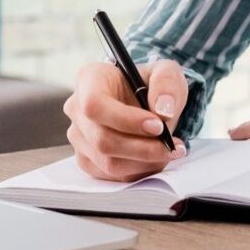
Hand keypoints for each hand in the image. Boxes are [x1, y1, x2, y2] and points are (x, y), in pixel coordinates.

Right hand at [64, 58, 189, 181]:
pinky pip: (111, 175)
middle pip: (102, 139)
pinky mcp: (86, 159)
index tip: (158, 126)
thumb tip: (163, 110)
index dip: (125, 120)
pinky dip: (138, 171)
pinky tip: (154, 158)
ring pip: (108, 162)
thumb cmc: (151, 85)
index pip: (95, 104)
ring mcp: (78, 137)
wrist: (147, 103)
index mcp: (90, 78)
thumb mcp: (167, 73)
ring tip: (168, 151)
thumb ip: (167, 84)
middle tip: (172, 145)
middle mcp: (76, 108)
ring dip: (144, 162)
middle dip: (143, 148)